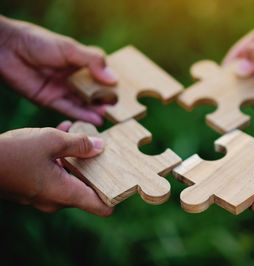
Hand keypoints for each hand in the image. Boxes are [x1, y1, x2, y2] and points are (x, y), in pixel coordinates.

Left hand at [0, 16, 116, 125]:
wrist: (8, 49)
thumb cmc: (39, 43)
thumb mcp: (70, 49)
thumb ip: (93, 61)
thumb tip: (114, 79)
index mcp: (79, 62)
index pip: (100, 74)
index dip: (111, 83)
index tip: (124, 93)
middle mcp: (72, 77)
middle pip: (93, 91)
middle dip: (105, 100)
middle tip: (119, 109)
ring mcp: (62, 89)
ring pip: (83, 102)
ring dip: (96, 110)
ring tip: (109, 116)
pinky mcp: (51, 100)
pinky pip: (69, 109)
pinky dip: (82, 115)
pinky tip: (95, 119)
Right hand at [0, 121, 112, 216]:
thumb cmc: (13, 153)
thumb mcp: (52, 141)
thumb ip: (80, 144)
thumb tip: (100, 145)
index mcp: (66, 194)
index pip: (102, 207)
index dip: (116, 194)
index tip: (123, 176)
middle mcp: (57, 199)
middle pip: (89, 188)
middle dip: (96, 166)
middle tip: (101, 146)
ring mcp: (44, 194)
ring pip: (71, 175)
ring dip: (76, 155)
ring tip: (77, 132)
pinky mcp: (34, 186)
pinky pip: (56, 173)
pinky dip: (61, 156)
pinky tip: (61, 132)